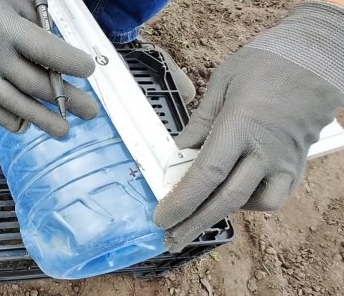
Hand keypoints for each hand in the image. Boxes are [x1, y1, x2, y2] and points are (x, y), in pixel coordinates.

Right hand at [0, 0, 98, 136]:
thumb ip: (41, 22)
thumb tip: (62, 52)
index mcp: (8, 29)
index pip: (43, 50)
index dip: (68, 62)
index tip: (88, 70)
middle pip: (33, 83)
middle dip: (66, 99)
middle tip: (90, 111)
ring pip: (14, 103)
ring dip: (41, 119)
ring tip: (63, 130)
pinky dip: (9, 121)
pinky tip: (27, 125)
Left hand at [154, 2, 343, 251]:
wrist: (316, 60)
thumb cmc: (266, 65)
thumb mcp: (223, 82)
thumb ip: (200, 120)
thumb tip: (178, 150)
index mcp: (240, 127)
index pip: (207, 174)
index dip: (183, 201)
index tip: (162, 218)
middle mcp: (264, 150)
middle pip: (226, 199)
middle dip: (194, 224)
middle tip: (170, 240)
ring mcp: (284, 160)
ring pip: (254, 204)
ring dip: (224, 213)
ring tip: (199, 214)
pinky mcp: (296, 164)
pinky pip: (275, 196)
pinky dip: (252, 202)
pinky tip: (234, 193)